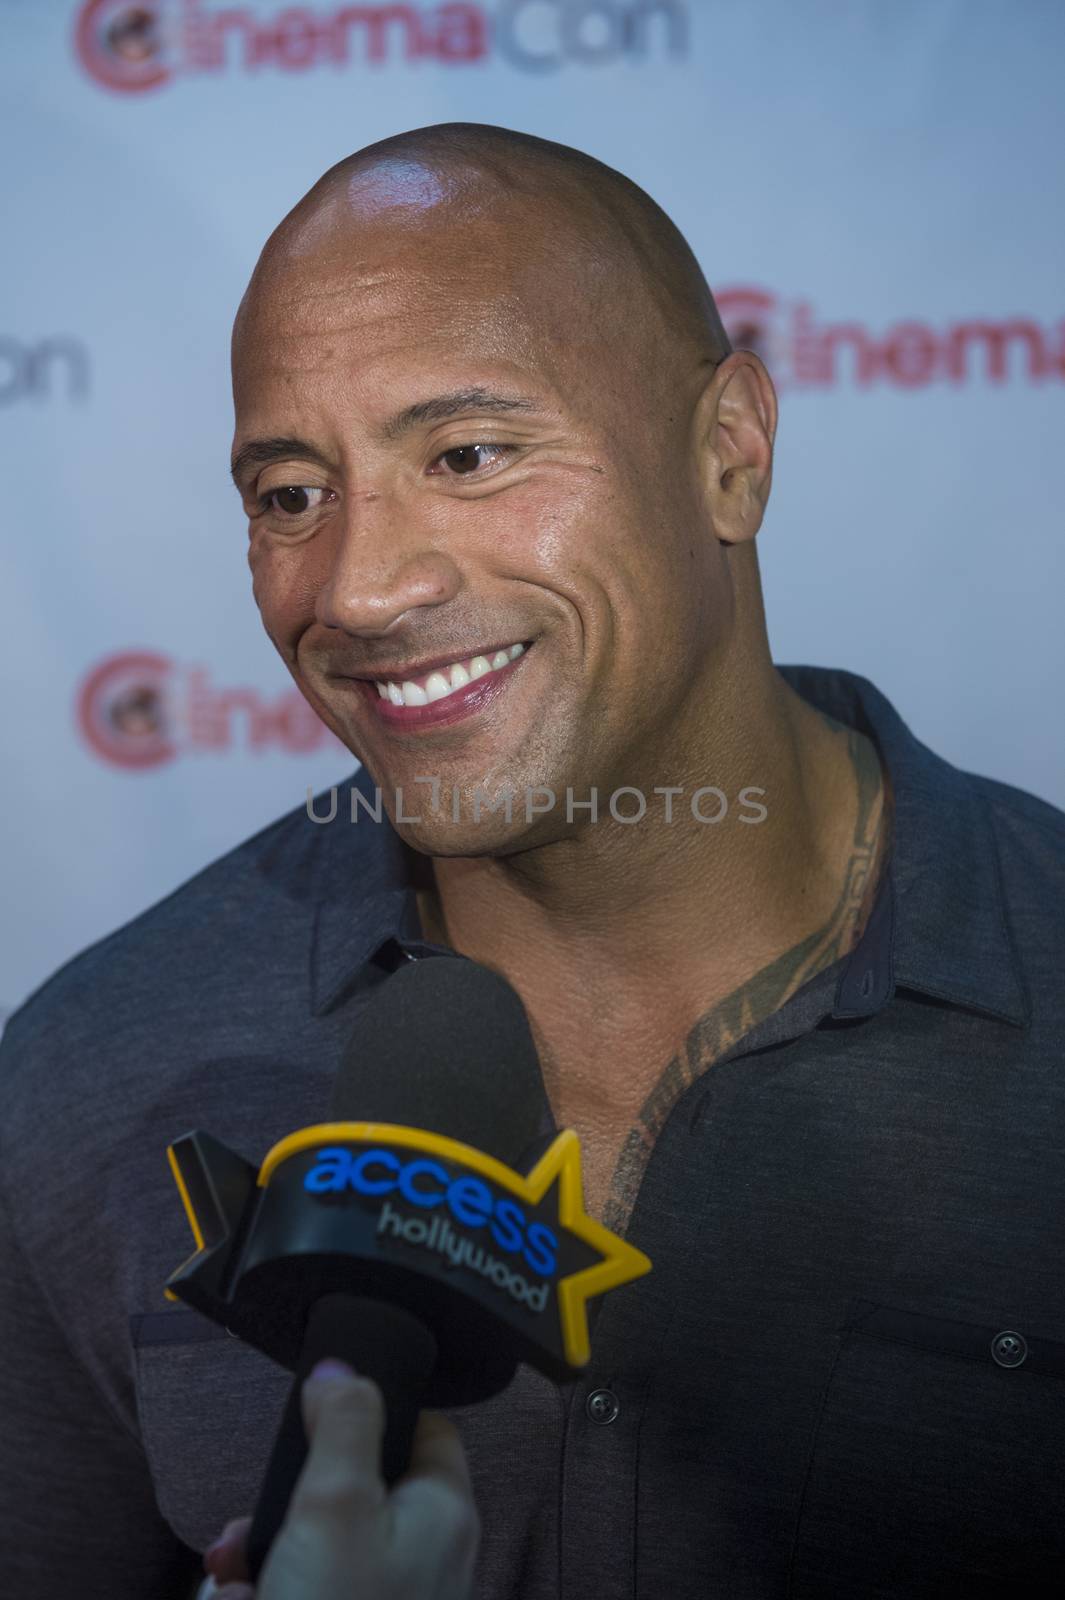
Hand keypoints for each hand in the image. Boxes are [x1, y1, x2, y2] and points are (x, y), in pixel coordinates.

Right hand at [203, 1359, 478, 1599]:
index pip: (425, 1430)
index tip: (318, 1422)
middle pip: (354, 1492)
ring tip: (237, 1581)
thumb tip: (344, 1366)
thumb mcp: (334, 1505)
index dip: (371, 1417)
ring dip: (265, 1560)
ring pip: (318, 1551)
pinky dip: (267, 1597)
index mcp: (444, 1514)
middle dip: (287, 1508)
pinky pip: (302, 1593)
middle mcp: (426, 1558)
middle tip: (247, 1530)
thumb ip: (343, 1426)